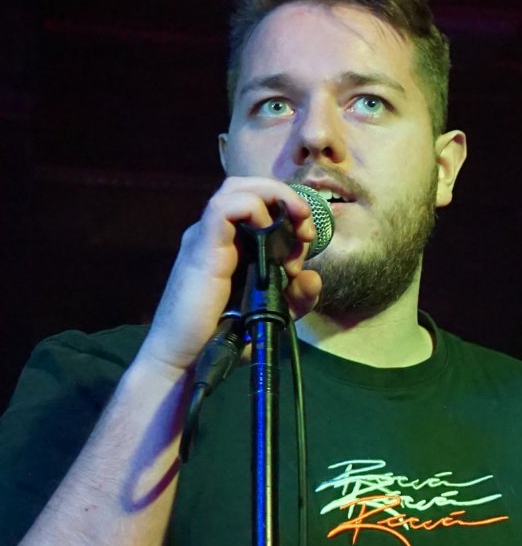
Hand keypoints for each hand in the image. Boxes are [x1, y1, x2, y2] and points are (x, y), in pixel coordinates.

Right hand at [139, 177, 321, 374]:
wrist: (185, 361)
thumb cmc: (220, 338)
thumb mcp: (271, 315)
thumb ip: (294, 297)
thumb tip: (313, 277)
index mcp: (231, 243)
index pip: (259, 203)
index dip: (289, 214)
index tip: (304, 248)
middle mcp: (217, 234)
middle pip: (248, 184)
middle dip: (285, 197)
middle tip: (305, 229)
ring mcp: (206, 237)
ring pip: (237, 187)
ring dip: (274, 197)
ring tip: (293, 228)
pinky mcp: (202, 248)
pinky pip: (224, 207)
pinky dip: (253, 209)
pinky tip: (267, 233)